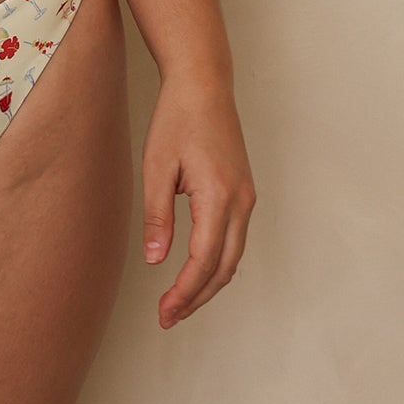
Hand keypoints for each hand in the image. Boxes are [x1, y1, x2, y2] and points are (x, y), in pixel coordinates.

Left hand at [141, 78, 255, 328]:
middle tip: (169, 318)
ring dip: (209, 283)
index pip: (204, 260)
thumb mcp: (157, 167)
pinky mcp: (244, 192)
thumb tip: (156, 260)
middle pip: (225, 267)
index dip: (185, 292)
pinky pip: (235, 239)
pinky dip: (218, 262)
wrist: (204, 85)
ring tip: (179, 303)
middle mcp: (241, 201)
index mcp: (219, 195)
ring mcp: (247, 197)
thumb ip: (157, 215)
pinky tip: (197, 271)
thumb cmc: (177, 119)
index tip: (165, 312)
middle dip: (197, 297)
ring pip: (234, 256)